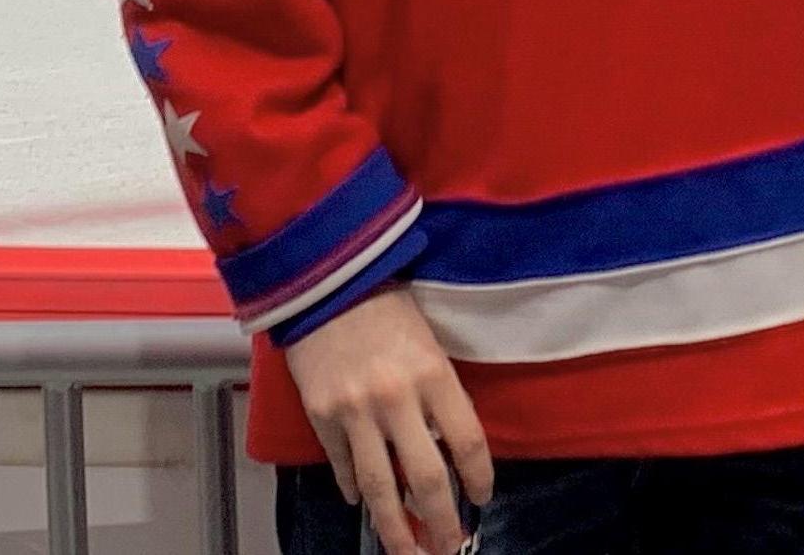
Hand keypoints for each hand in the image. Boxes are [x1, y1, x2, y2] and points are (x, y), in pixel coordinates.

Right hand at [282, 285, 492, 554]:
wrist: (328, 275)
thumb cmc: (386, 305)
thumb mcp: (427, 341)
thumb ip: (439, 393)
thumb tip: (448, 449)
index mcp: (434, 372)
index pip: (468, 442)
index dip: (480, 479)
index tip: (481, 500)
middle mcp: (398, 397)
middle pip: (427, 480)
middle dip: (441, 524)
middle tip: (448, 548)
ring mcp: (356, 409)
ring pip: (381, 488)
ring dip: (397, 530)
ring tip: (408, 554)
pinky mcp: (322, 413)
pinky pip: (344, 466)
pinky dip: (354, 490)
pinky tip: (362, 504)